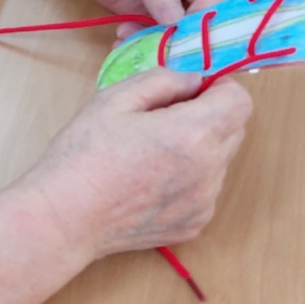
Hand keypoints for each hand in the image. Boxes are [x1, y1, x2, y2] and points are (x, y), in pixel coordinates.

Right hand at [23, 71, 252, 257]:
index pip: (239, 100)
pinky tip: (150, 179)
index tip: (192, 90)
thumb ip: (163, 80)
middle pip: (234, 129)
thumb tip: (193, 79)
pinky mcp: (194, 224)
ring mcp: (204, 202)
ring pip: (220, 160)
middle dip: (209, 115)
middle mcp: (208, 171)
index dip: (218, 88)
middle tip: (166, 116)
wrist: (65, 218)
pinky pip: (205, 189)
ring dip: (200, 148)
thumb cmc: (83, 156)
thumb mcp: (115, 99)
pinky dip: (189, 179)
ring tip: (153, 152)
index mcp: (192, 133)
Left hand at [61, 0, 226, 27]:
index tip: (183, 42)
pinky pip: (158, 36)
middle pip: (202, 19)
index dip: (205, 21)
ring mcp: (172, 2)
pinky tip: (121, 40)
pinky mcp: (154, 16)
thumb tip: (175, 18)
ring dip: (159, 43)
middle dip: (183, 39)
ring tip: (130, 41)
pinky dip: (143, 43)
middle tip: (158, 52)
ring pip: (180, 32)